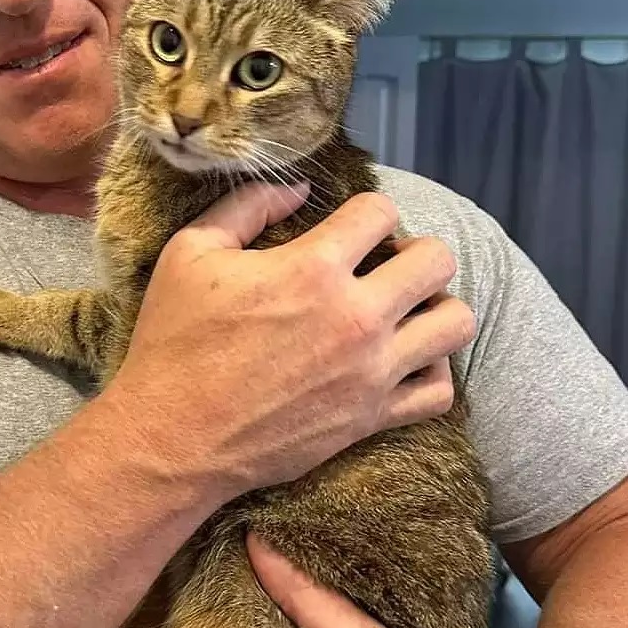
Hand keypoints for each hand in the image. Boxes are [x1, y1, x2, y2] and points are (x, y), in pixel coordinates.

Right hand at [108, 183, 474, 498]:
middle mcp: (355, 317)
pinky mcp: (371, 418)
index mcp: (312, 268)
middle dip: (414, 251)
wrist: (172, 438)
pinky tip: (401, 360)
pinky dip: (431, 370)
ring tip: (402, 311)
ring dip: (434, 307)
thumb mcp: (189, 253)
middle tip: (382, 266)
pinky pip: (440, 390)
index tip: (347, 230)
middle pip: (436, 260)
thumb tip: (299, 189)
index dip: (365, 212)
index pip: (380, 211)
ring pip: (455, 322)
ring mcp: (371, 371)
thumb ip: (247, 206)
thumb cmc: (175, 342)